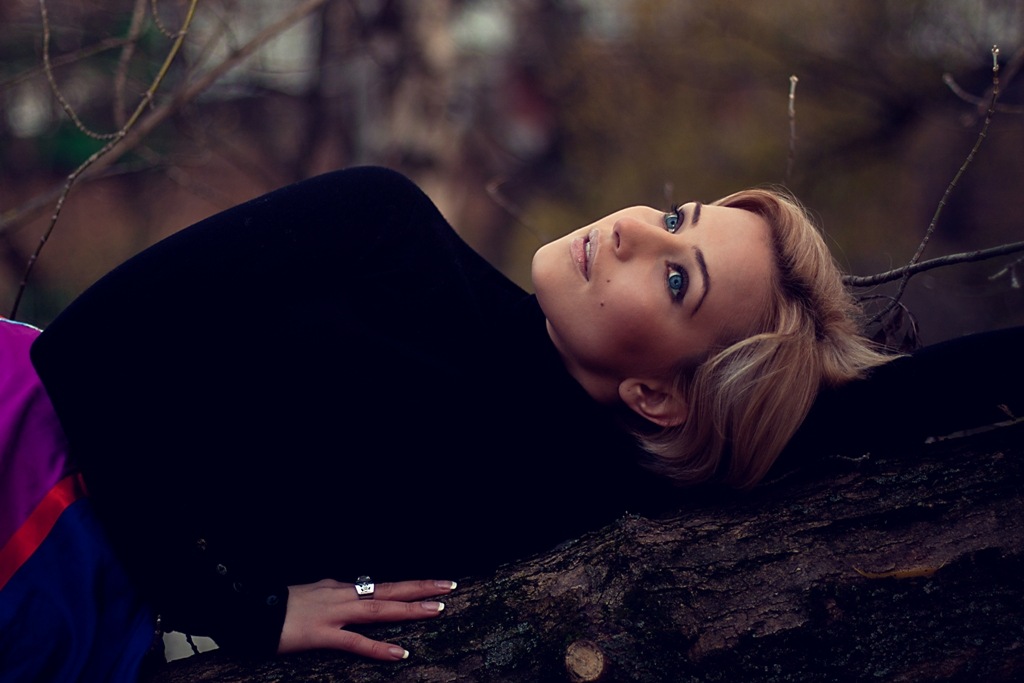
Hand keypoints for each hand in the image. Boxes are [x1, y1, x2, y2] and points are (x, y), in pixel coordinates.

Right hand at [277, 578, 456, 658]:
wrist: (249, 609)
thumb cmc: (277, 606)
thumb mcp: (311, 592)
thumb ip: (333, 592)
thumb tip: (349, 588)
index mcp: (340, 587)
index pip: (381, 585)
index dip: (409, 585)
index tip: (433, 584)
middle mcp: (342, 595)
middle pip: (389, 589)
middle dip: (420, 588)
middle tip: (448, 586)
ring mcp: (334, 614)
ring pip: (379, 609)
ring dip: (410, 609)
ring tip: (436, 610)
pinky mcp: (323, 635)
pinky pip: (357, 642)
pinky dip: (380, 647)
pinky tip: (401, 653)